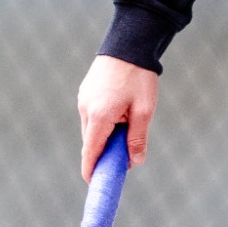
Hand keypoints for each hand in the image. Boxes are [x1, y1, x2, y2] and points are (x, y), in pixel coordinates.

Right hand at [77, 54, 158, 179]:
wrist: (130, 42)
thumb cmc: (139, 76)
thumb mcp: (144, 109)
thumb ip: (137, 138)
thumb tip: (134, 162)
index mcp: (99, 117)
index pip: (89, 154)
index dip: (91, 172)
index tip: (96, 185)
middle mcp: (86, 109)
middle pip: (90, 143)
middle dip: (103, 155)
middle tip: (123, 160)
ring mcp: (83, 99)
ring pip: (91, 129)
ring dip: (104, 137)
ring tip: (126, 134)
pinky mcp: (86, 92)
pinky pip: (91, 116)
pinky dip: (102, 124)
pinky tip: (119, 118)